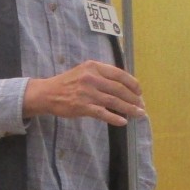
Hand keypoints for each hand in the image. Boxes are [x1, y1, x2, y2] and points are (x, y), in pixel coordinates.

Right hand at [24, 60, 144, 126]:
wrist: (47, 93)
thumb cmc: (67, 83)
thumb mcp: (84, 71)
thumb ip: (101, 75)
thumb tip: (123, 86)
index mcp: (94, 67)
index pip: (119, 74)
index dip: (132, 83)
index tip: (139, 92)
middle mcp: (91, 78)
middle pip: (119, 89)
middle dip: (133, 98)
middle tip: (141, 105)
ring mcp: (87, 93)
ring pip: (114, 101)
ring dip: (129, 109)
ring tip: (138, 114)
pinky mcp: (82, 107)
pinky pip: (103, 113)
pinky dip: (114, 118)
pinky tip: (123, 122)